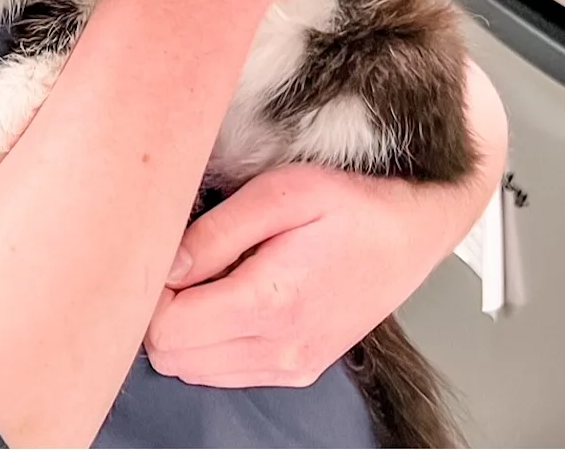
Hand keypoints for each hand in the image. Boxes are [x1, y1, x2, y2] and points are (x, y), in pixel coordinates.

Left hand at [145, 161, 462, 388]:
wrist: (411, 233)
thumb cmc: (351, 205)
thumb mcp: (280, 194)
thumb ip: (216, 233)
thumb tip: (165, 265)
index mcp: (272, 303)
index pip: (167, 330)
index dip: (152, 289)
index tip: (168, 252)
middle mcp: (280, 350)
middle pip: (172, 357)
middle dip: (162, 308)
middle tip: (186, 258)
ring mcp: (291, 367)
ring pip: (194, 370)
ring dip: (185, 326)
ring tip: (211, 272)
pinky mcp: (298, 369)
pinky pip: (225, 371)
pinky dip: (211, 340)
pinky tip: (231, 293)